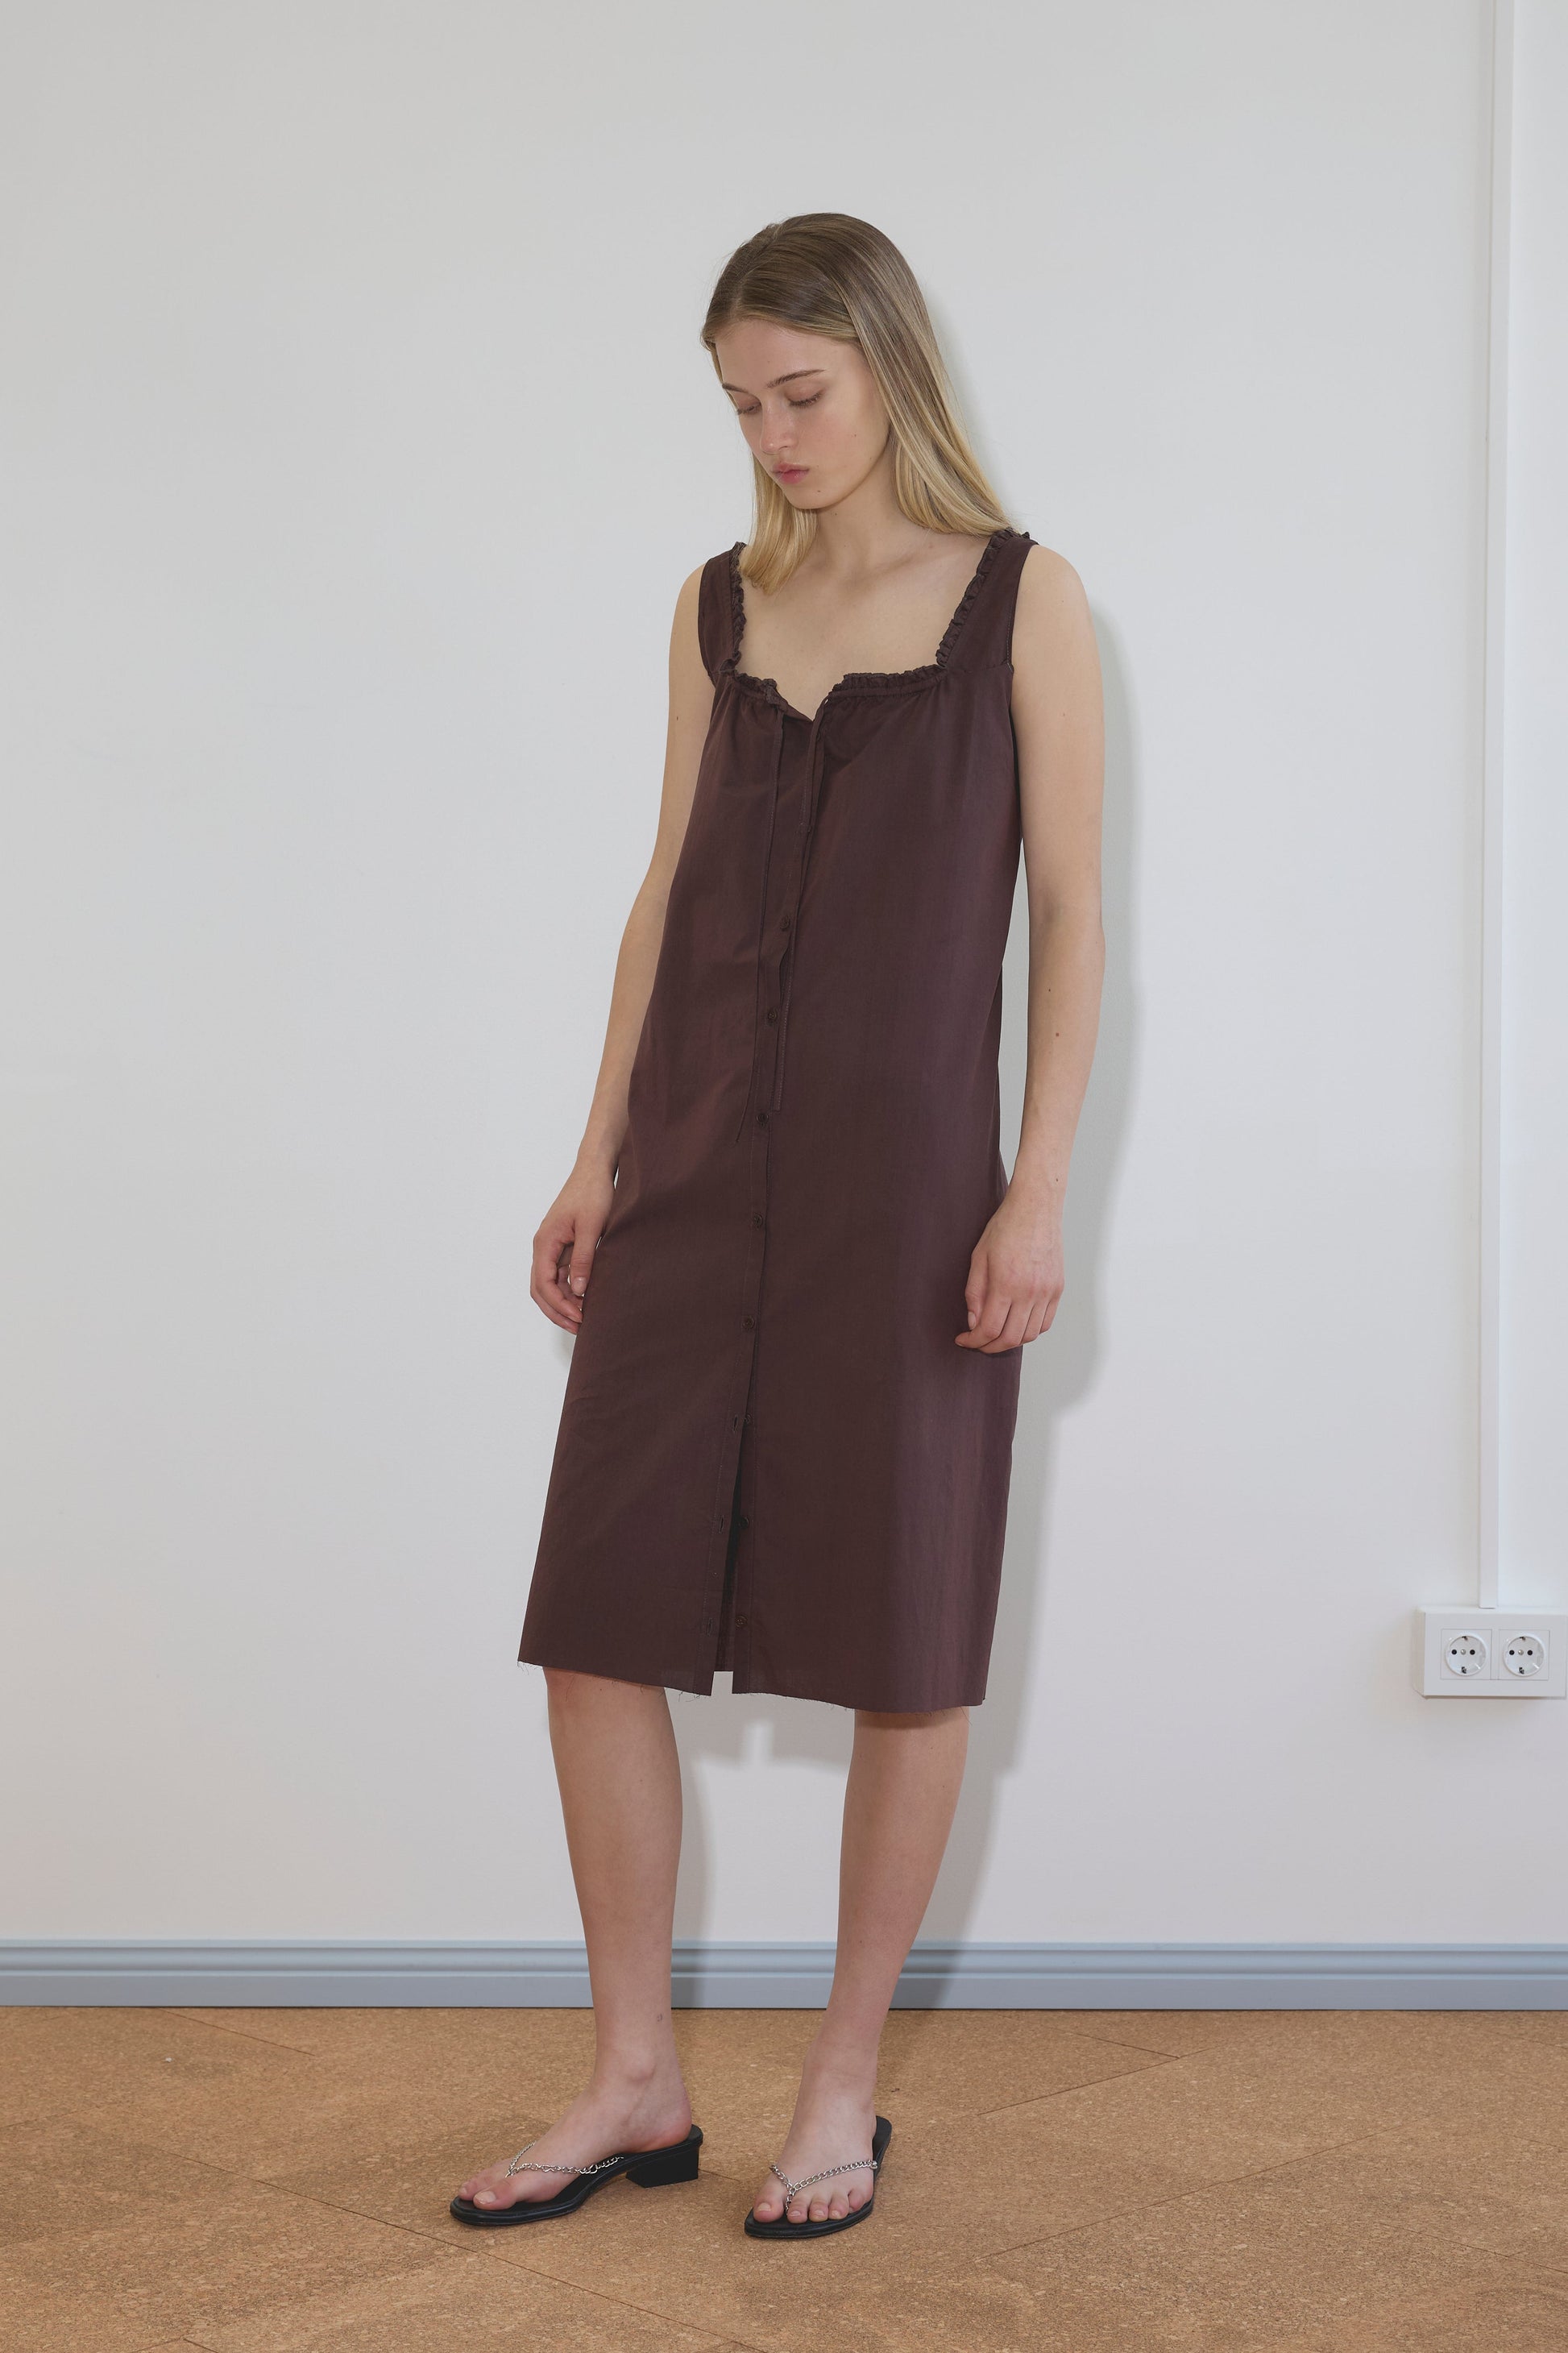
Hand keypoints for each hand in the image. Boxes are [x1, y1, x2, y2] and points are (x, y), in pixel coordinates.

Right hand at [531, 1162, 615, 1332]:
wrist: (594, 1171)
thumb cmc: (592, 1193)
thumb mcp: (592, 1228)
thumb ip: (584, 1259)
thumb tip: (577, 1291)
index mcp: (545, 1242)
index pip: (543, 1283)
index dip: (558, 1305)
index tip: (579, 1317)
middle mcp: (543, 1247)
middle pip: (540, 1289)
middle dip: (557, 1310)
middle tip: (579, 1327)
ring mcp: (552, 1247)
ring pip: (549, 1284)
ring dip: (563, 1302)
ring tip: (584, 1318)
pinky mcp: (563, 1246)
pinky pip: (560, 1275)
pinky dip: (569, 1290)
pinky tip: (586, 1300)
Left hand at [955, 1191, 1062, 1352]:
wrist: (1035, 1209)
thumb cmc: (1005, 1228)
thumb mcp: (978, 1258)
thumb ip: (974, 1293)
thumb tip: (974, 1322)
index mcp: (1006, 1284)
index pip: (989, 1329)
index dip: (973, 1341)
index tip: (963, 1339)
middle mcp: (1030, 1292)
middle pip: (1010, 1339)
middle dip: (989, 1347)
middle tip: (978, 1342)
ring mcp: (1047, 1292)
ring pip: (1030, 1335)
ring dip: (1011, 1341)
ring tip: (996, 1334)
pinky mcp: (1057, 1289)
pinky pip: (1045, 1322)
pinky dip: (1030, 1331)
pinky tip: (1017, 1324)